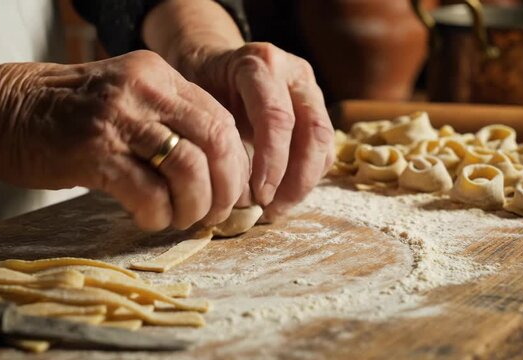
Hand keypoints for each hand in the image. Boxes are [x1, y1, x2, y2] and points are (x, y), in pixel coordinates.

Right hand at [0, 51, 250, 230]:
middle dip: (225, 188)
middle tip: (215, 213)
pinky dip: (159, 215)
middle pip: (215, 142)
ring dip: (194, 206)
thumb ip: (171, 120)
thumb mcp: (129, 98)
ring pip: (187, 168)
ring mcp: (119, 119)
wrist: (4, 110)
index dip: (235, 163)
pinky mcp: (94, 152)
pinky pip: (148, 192)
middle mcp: (144, 90)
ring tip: (183, 219)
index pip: (221, 119)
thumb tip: (219, 172)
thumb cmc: (72, 113)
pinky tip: (150, 220)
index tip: (232, 191)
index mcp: (158, 75)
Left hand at [180, 43, 335, 219]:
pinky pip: (325, 147)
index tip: (258, 197)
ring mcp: (309, 88)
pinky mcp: (317, 107)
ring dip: (305, 182)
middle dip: (296, 178)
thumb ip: (219, 142)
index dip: (272, 162)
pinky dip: (308, 176)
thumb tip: (239, 198)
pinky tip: (283, 195)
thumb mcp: (197, 104)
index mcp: (259, 64)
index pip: (277, 117)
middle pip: (313, 130)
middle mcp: (292, 71)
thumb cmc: (198, 85)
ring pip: (325, 141)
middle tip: (271, 209)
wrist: (208, 61)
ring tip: (277, 208)